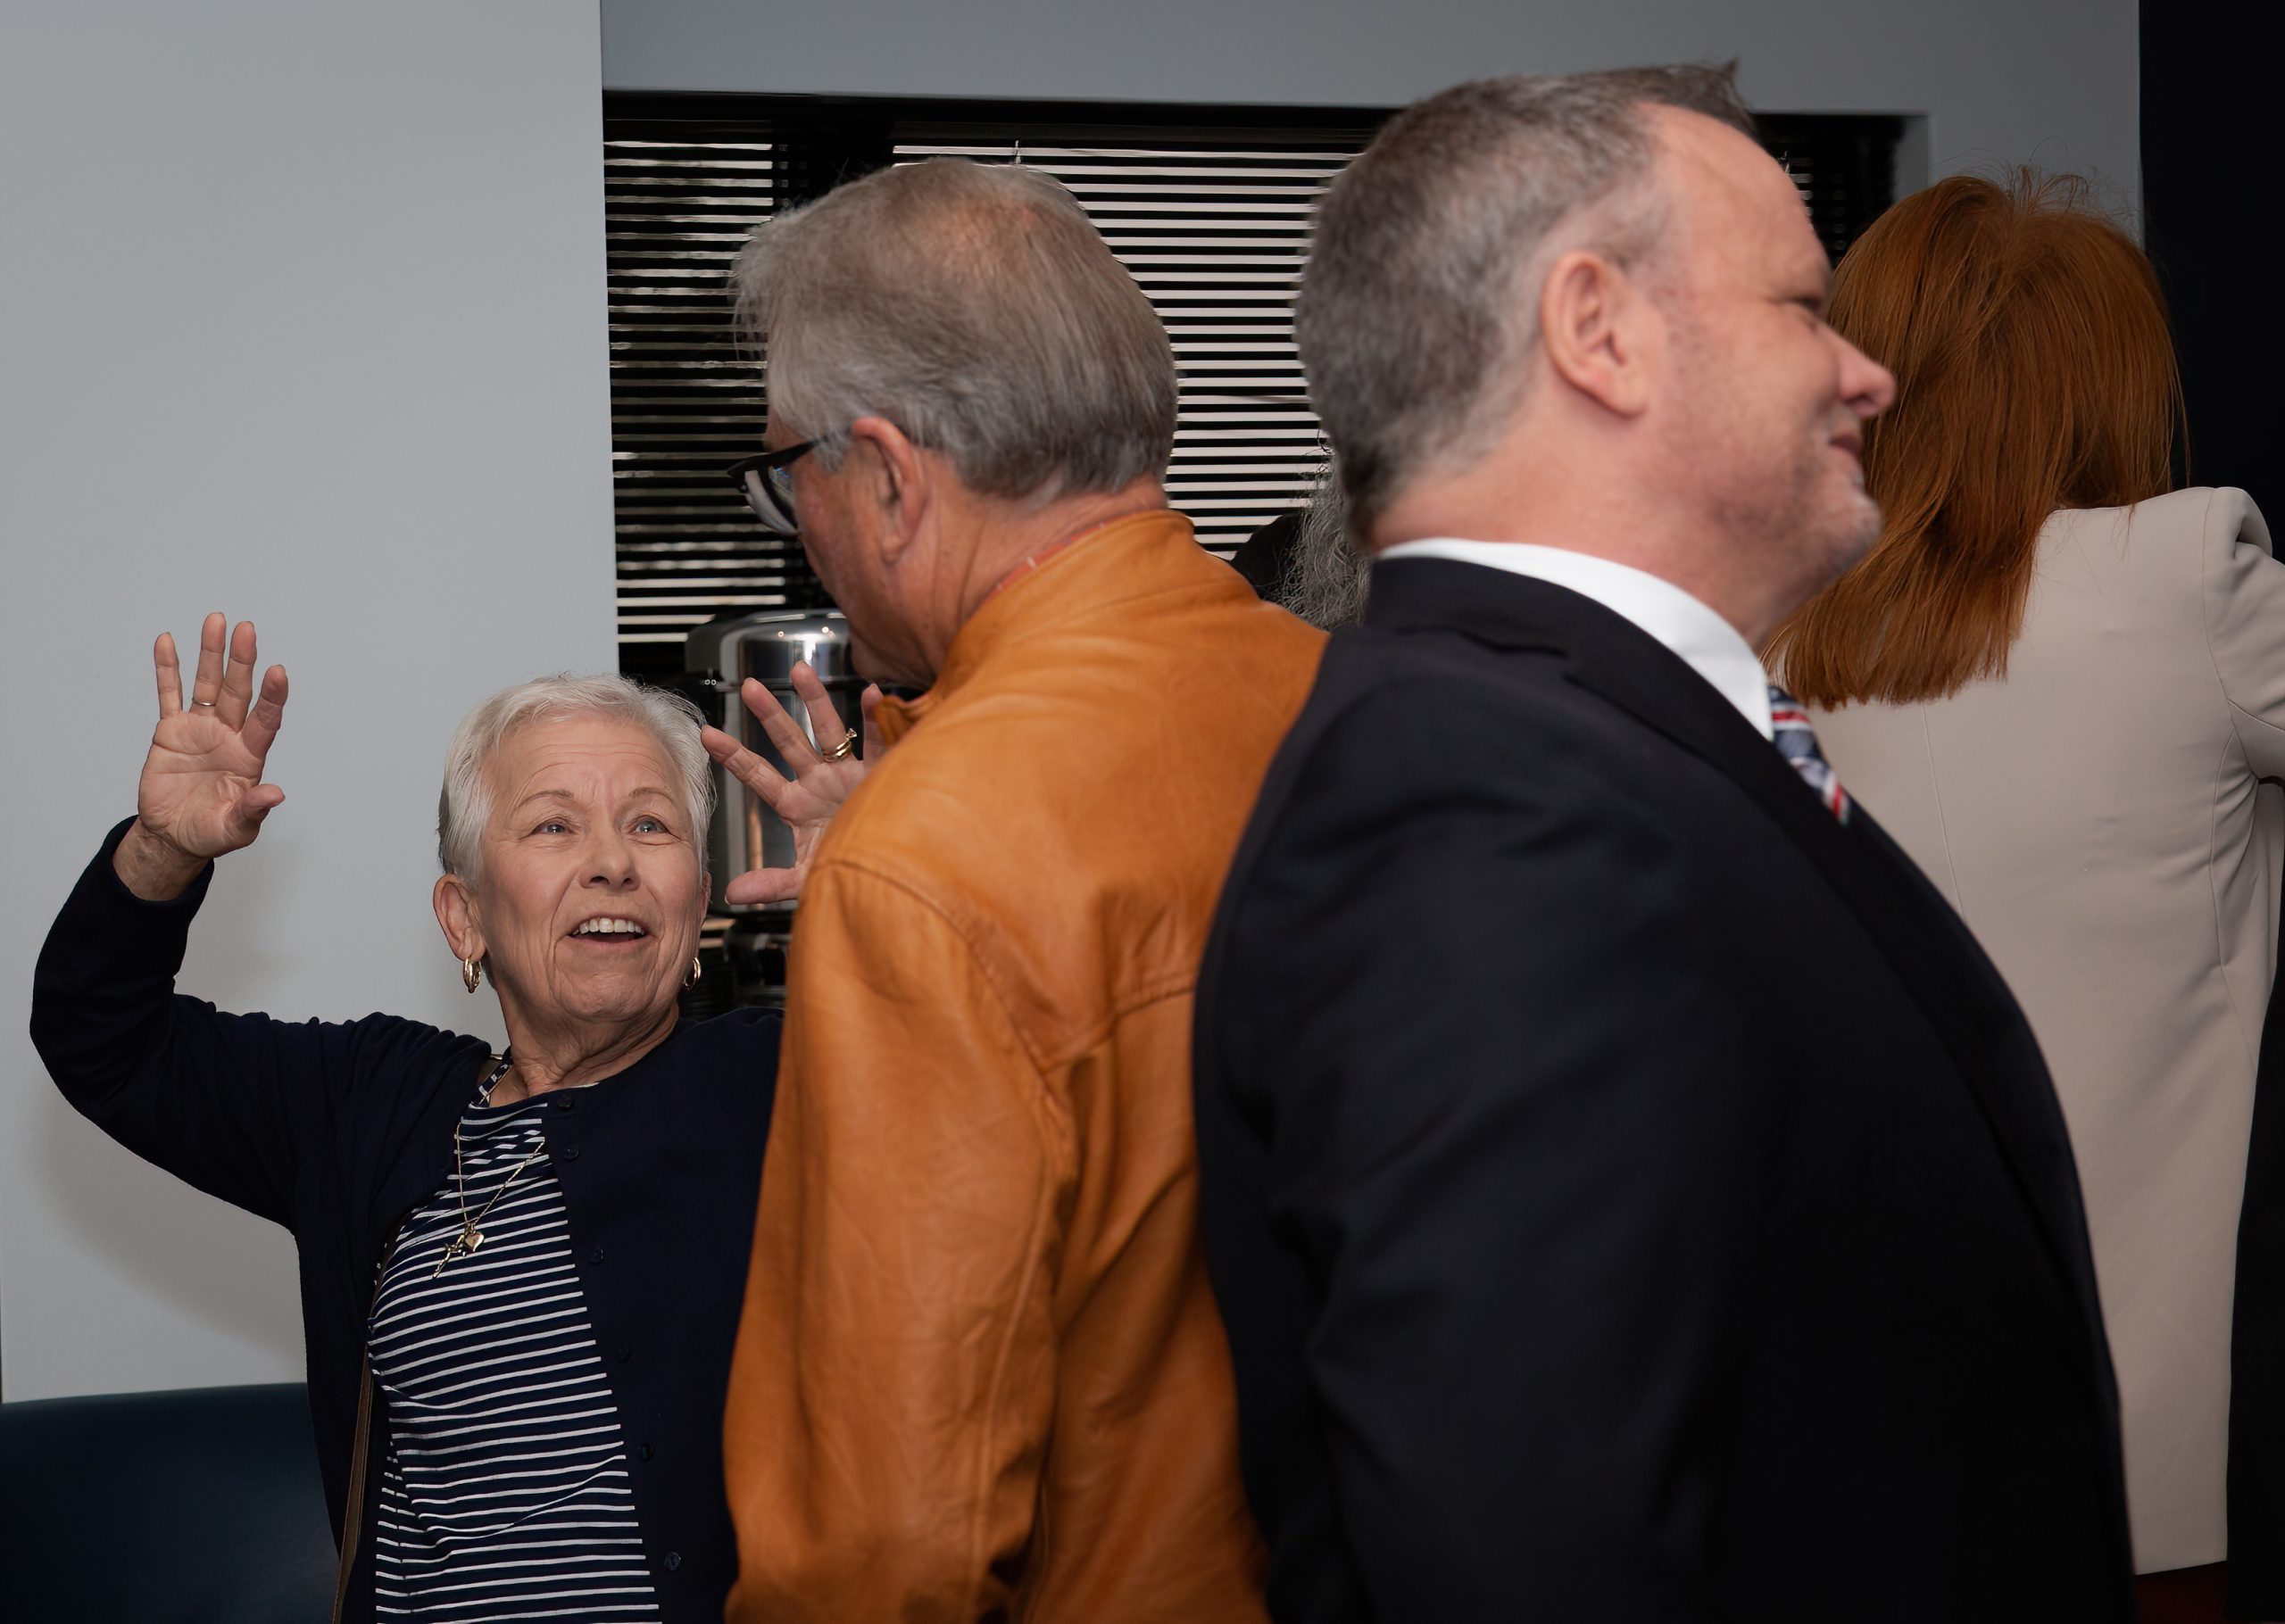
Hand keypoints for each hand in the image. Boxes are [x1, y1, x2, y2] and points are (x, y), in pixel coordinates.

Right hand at [116, 614, 288, 897]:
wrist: (173, 836)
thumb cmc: (211, 832)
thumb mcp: (236, 828)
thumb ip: (253, 810)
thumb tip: (276, 794)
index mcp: (250, 755)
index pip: (266, 719)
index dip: (273, 697)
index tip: (278, 671)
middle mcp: (229, 735)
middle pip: (238, 692)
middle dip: (242, 661)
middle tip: (246, 629)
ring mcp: (200, 729)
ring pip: (207, 684)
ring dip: (211, 654)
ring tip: (216, 620)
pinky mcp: (170, 730)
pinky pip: (169, 694)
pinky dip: (168, 669)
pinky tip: (168, 641)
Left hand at [700, 661, 883, 904]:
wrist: (895, 872)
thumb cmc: (851, 871)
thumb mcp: (808, 878)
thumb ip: (772, 883)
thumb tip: (731, 894)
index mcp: (798, 805)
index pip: (759, 775)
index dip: (733, 756)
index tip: (706, 734)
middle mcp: (820, 782)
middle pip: (789, 742)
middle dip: (768, 715)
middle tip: (748, 686)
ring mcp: (849, 773)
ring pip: (829, 730)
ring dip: (815, 700)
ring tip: (800, 670)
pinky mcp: (881, 771)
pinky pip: (878, 739)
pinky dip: (876, 716)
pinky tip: (874, 693)